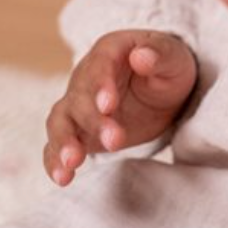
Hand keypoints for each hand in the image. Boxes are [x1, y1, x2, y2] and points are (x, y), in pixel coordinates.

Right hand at [43, 29, 197, 186]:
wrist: (162, 88)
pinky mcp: (78, 131)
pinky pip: (57, 144)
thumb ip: (159, 54)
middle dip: (93, 120)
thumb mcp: (173, 57)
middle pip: (80, 97)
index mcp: (110, 51)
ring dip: (64, 141)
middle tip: (115, 141)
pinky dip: (54, 160)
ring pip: (60, 120)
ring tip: (72, 163)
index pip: (100, 64)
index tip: (109, 105)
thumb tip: (141, 55)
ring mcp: (78, 104)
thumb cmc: (166, 66)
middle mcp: (86, 76)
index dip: (101, 84)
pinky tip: (62, 177)